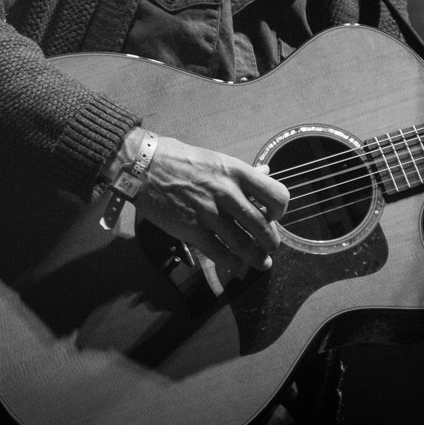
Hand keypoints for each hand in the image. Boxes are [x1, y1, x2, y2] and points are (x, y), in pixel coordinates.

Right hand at [129, 133, 289, 272]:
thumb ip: (243, 171)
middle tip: (270, 248)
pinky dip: (232, 263)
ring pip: (244, 244)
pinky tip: (235, 265)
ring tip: (261, 263)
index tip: (273, 217)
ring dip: (256, 258)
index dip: (279, 211)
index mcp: (237, 172)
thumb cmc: (180, 160)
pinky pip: (220, 253)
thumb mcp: (217, 159)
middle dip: (271, 242)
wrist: (144, 166)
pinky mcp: (192, 229)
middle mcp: (227, 192)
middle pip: (263, 226)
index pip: (276, 195)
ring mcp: (209, 212)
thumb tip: (265, 171)